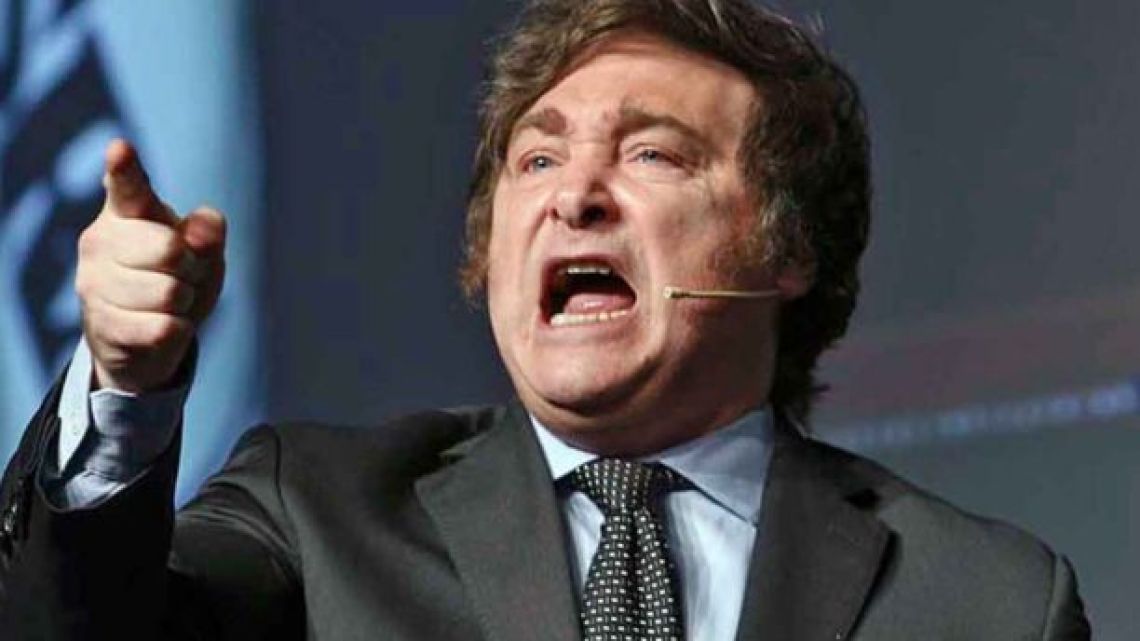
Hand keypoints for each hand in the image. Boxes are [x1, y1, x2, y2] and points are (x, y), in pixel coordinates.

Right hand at [76, 139, 226, 392]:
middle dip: (190, 269)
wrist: (145, 338)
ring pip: (169, 293)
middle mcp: (99, 240)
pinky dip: (177, 331)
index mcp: (127, 211)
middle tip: (179, 276)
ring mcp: (93, 283)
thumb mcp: (203, 254)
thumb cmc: (176, 280)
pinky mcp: (101, 324)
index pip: (127, 185)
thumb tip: (204, 222)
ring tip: (167, 304)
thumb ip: (208, 233)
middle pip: (170, 249)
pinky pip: (163, 328)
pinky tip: (158, 327)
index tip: (120, 149)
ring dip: (183, 303)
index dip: (125, 167)